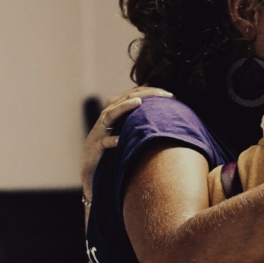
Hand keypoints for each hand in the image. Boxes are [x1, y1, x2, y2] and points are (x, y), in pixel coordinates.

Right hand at [80, 86, 172, 200]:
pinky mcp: (95, 148)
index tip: (170, 94)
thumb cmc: (115, 150)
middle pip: (124, 99)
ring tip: (138, 102)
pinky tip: (121, 140)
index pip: (133, 94)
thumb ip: (141, 121)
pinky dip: (112, 140)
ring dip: (124, 107)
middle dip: (144, 94)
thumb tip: (164, 110)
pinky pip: (103, 142)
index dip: (150, 90)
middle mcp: (106, 118)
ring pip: (110, 114)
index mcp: (116, 112)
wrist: (92, 172)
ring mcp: (99, 132)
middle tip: (164, 94)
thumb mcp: (128, 133)